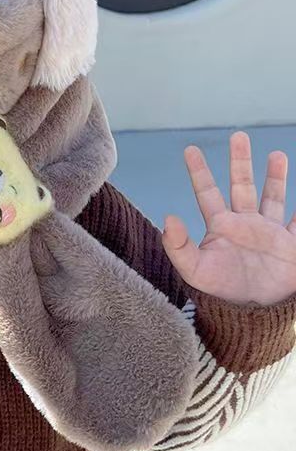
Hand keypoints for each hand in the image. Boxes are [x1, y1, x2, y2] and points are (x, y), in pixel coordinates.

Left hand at [162, 131, 295, 306]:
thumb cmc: (219, 293)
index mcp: (220, 226)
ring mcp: (269, 232)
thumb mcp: (194, 270)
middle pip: (241, 185)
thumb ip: (178, 246)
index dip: (199, 171)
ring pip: (272, 197)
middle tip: (238, 135)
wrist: (253, 315)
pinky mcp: (290, 246)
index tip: (189, 149)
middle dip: (240, 161)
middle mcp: (244, 223)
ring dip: (275, 176)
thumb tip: (167, 218)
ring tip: (276, 154)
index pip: (207, 192)